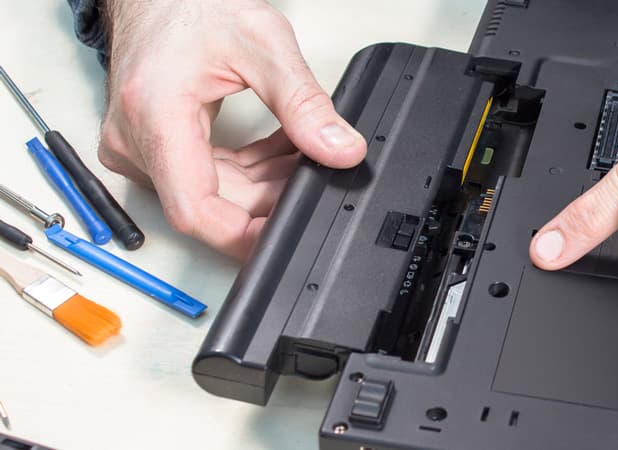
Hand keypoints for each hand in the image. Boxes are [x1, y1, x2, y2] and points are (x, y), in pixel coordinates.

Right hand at [98, 0, 365, 259]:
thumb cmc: (193, 3)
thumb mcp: (264, 46)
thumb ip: (305, 105)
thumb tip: (341, 151)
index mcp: (154, 116)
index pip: (195, 210)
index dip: (244, 236)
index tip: (286, 237)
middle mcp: (136, 140)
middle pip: (212, 204)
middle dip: (272, 199)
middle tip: (317, 174)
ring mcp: (140, 147)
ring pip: (214, 194)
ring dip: (266, 182)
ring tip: (305, 154)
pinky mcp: (153, 146)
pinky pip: (207, 175)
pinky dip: (250, 169)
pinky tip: (281, 150)